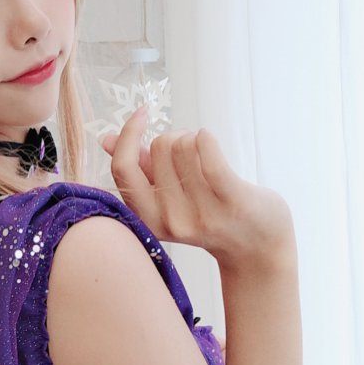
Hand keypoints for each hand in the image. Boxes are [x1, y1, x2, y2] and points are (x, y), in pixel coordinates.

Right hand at [99, 106, 293, 269]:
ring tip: (207, 156)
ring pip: (184, 144)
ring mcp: (202, 213)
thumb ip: (139, 170)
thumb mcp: (168, 199)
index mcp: (149, 220)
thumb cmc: (210, 215)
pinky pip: (207, 150)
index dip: (128, 134)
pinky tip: (209, 140)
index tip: (142, 115)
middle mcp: (171, 221)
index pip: (123, 168)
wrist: (257, 249)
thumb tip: (106, 139)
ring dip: (196, 139)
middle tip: (193, 154)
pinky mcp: (231, 201)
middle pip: (160, 147)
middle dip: (176, 138)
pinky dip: (206, 137)